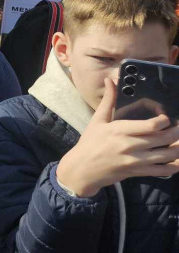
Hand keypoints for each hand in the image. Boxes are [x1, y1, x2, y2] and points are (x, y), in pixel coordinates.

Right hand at [56, 76, 178, 197]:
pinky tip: (177, 160)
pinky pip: (162, 170)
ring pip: (167, 155)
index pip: (151, 125)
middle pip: (164, 138)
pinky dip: (174, 166)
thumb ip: (108, 100)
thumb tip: (109, 80)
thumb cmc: (90, 143)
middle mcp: (130, 145)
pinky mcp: (138, 172)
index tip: (165, 118)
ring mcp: (135, 161)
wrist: (83, 168)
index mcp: (120, 130)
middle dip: (177, 132)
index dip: (164, 120)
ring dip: (178, 148)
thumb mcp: (97, 120)